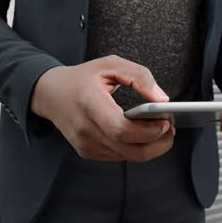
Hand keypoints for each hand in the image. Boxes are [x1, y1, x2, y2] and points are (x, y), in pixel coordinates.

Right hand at [31, 55, 174, 161]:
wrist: (50, 94)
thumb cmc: (82, 78)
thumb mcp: (110, 65)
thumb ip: (139, 77)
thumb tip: (162, 100)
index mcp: (89, 104)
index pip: (121, 130)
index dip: (148, 131)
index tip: (165, 121)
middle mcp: (85, 129)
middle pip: (130, 150)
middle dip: (159, 143)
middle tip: (170, 127)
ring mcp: (86, 145)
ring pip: (129, 157)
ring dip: (152, 146)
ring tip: (160, 128)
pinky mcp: (89, 152)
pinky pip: (121, 156)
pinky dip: (137, 147)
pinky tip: (143, 133)